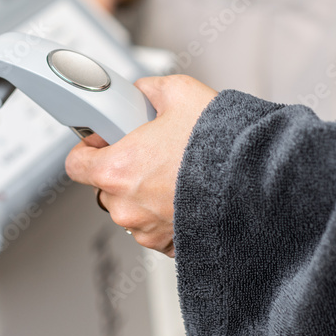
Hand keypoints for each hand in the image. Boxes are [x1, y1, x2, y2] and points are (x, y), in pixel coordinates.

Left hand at [65, 75, 217, 256]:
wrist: (260, 181)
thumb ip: (148, 91)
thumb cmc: (220, 144)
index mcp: (117, 169)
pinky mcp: (170, 244)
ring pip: (132, 208)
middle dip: (123, 168)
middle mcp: (126, 206)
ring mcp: (147, 229)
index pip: (75, 164)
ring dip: (146, 193)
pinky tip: (188, 193)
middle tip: (151, 150)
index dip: (88, 148)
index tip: (101, 141)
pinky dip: (167, 212)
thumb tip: (142, 92)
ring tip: (176, 172)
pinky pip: (156, 227)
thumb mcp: (180, 93)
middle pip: (105, 186)